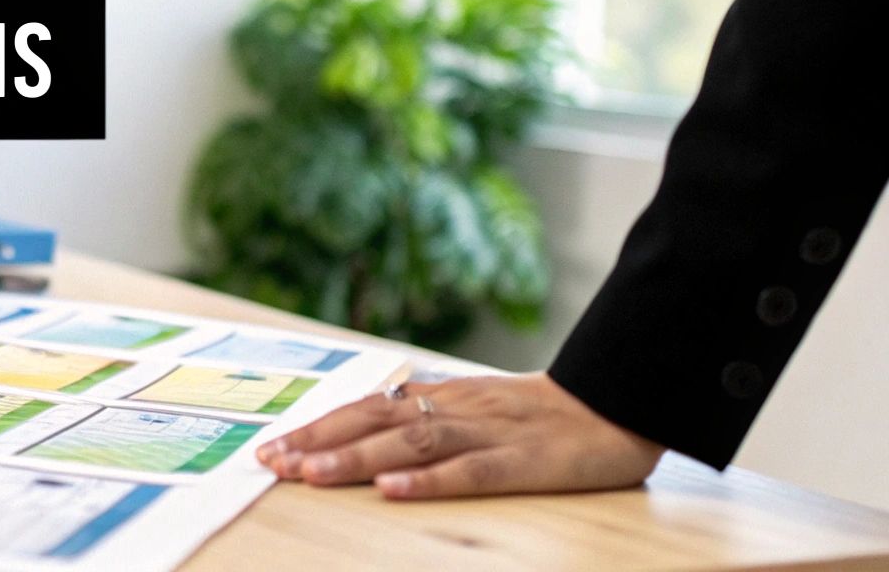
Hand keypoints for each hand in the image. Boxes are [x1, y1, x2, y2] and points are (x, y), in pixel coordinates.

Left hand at [255, 373, 664, 498]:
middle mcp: (455, 408)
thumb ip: (429, 419)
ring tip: (311, 474)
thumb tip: (369, 434)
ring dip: (356, 459)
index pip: (367, 410)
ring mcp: (488, 433)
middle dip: (318, 442)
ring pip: (411, 443)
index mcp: (442, 397)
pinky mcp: (524, 462)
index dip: (318, 427)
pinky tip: (394, 491)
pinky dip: (429, 481)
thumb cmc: (542, 415)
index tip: (272, 446)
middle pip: (375, 422)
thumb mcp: (477, 409)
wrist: (618, 400)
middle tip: (270, 462)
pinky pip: (471, 471)